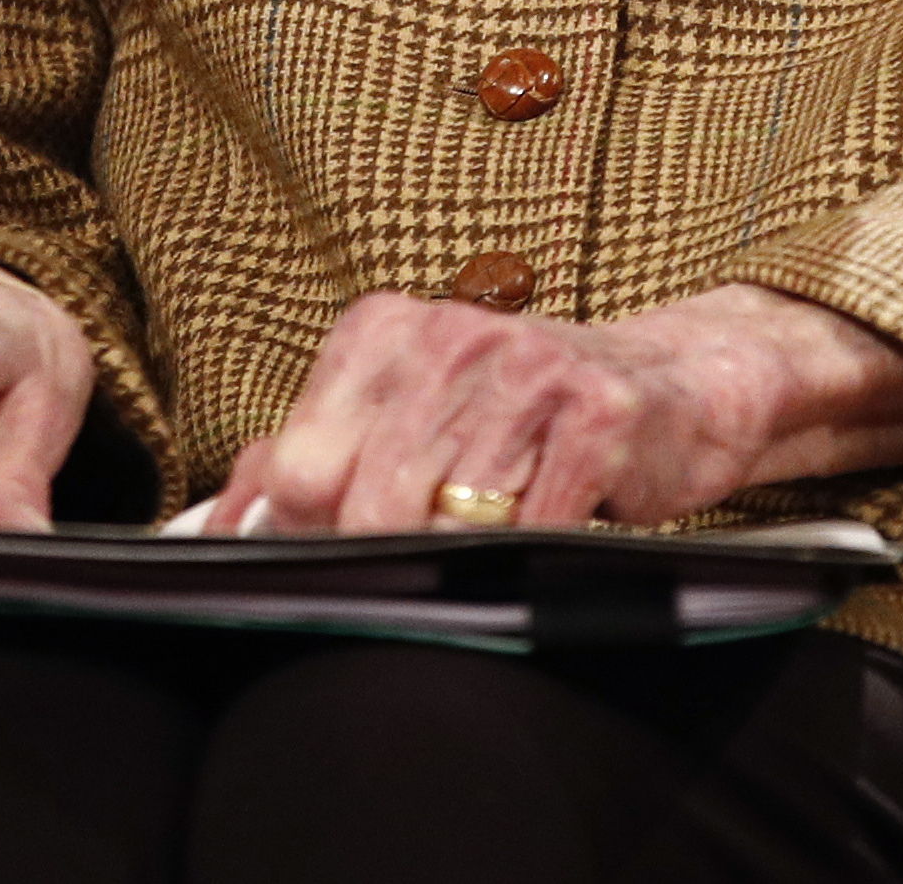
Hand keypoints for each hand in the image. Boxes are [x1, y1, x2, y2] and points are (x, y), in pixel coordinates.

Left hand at [203, 282, 902, 536]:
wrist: (677, 380)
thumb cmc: (528, 415)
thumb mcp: (413, 415)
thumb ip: (317, 458)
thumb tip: (226, 524)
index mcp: (385, 330)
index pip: (300, 465)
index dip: (306, 539)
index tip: (329, 567)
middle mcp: (451, 333)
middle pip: (364, 503)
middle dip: (383, 558)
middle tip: (419, 572)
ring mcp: (527, 366)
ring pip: (444, 518)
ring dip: (464, 557)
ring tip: (491, 543)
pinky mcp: (597, 409)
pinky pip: (534, 525)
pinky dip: (534, 553)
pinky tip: (548, 532)